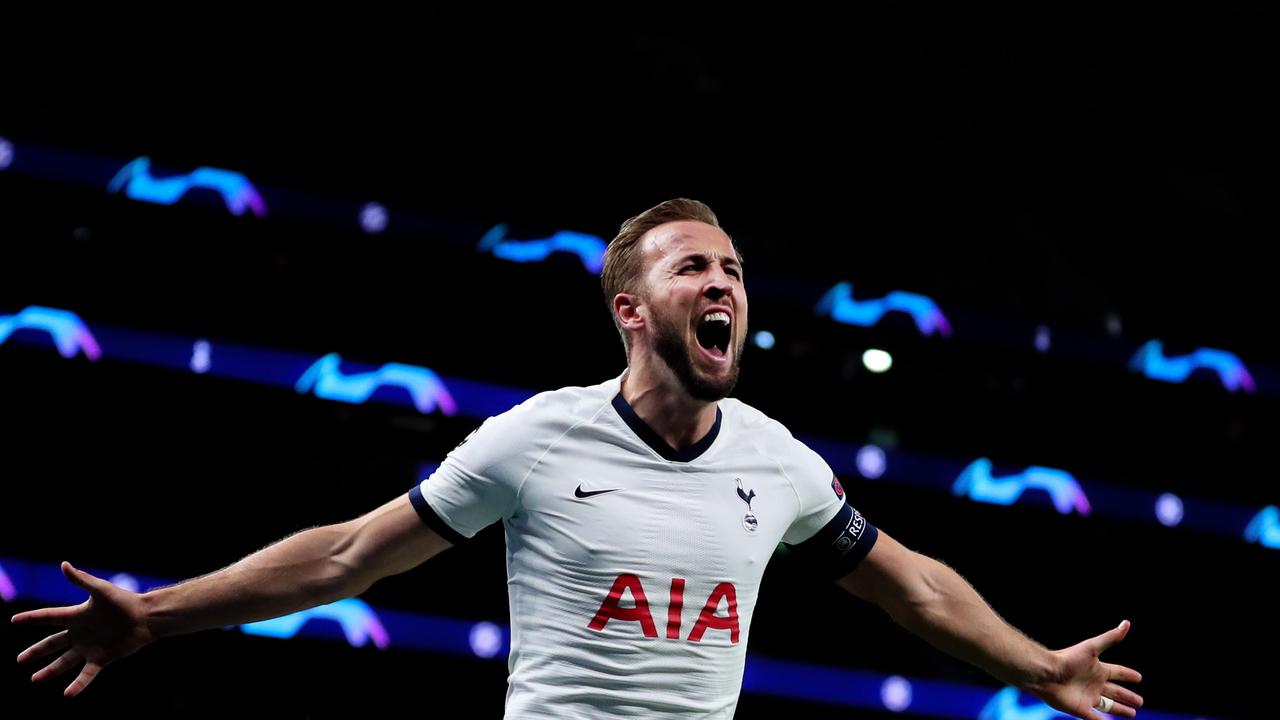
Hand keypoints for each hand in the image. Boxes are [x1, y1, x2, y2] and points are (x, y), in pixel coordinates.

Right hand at [11, 561, 156, 696]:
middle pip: (52, 644)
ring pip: (64, 662)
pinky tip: (67, 694)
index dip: (31, 618)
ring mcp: (90, 647)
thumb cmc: (124, 601)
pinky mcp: (102, 658)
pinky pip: (86, 674)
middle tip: (19, 660)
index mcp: (76, 616)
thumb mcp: (100, 590)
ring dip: (49, 671)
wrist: (146, 617)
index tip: (14, 620)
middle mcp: (80, 633)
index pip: (48, 617)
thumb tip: (64, 564)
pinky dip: (77, 685)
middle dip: (36, 652)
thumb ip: (81, 580)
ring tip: (34, 679)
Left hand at [1029, 620, 1143, 718]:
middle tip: (1140, 702)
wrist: (1046, 673)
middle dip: (1127, 696)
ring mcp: (1088, 697)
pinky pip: (1097, 718)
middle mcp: (1094, 684)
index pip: (1118, 673)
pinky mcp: (1081, 709)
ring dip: (1120, 710)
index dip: (1128, 675)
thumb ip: (1110, 638)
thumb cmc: (1068, 659)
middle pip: (1116, 692)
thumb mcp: (1092, 647)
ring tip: (1132, 713)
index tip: (1139, 677)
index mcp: (1098, 669)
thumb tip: (1126, 623)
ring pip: (1109, 706)